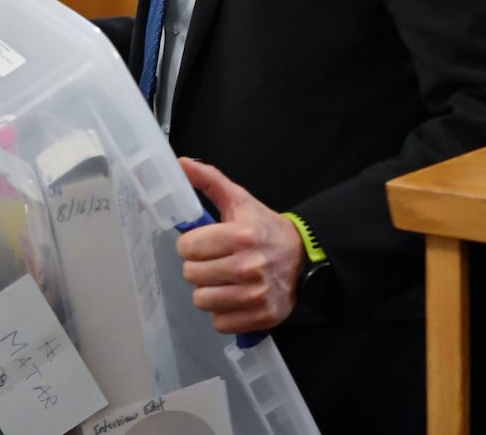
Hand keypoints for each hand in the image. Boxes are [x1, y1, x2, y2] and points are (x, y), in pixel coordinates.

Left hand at [175, 157, 304, 333]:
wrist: (303, 258)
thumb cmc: (265, 229)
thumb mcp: (240, 201)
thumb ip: (210, 181)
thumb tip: (182, 163)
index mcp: (241, 235)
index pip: (188, 247)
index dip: (190, 245)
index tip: (201, 244)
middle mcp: (248, 266)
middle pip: (192, 274)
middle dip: (199, 267)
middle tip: (214, 261)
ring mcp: (255, 295)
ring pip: (202, 300)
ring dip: (208, 291)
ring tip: (223, 280)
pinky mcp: (260, 317)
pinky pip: (219, 322)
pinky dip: (223, 313)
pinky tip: (234, 297)